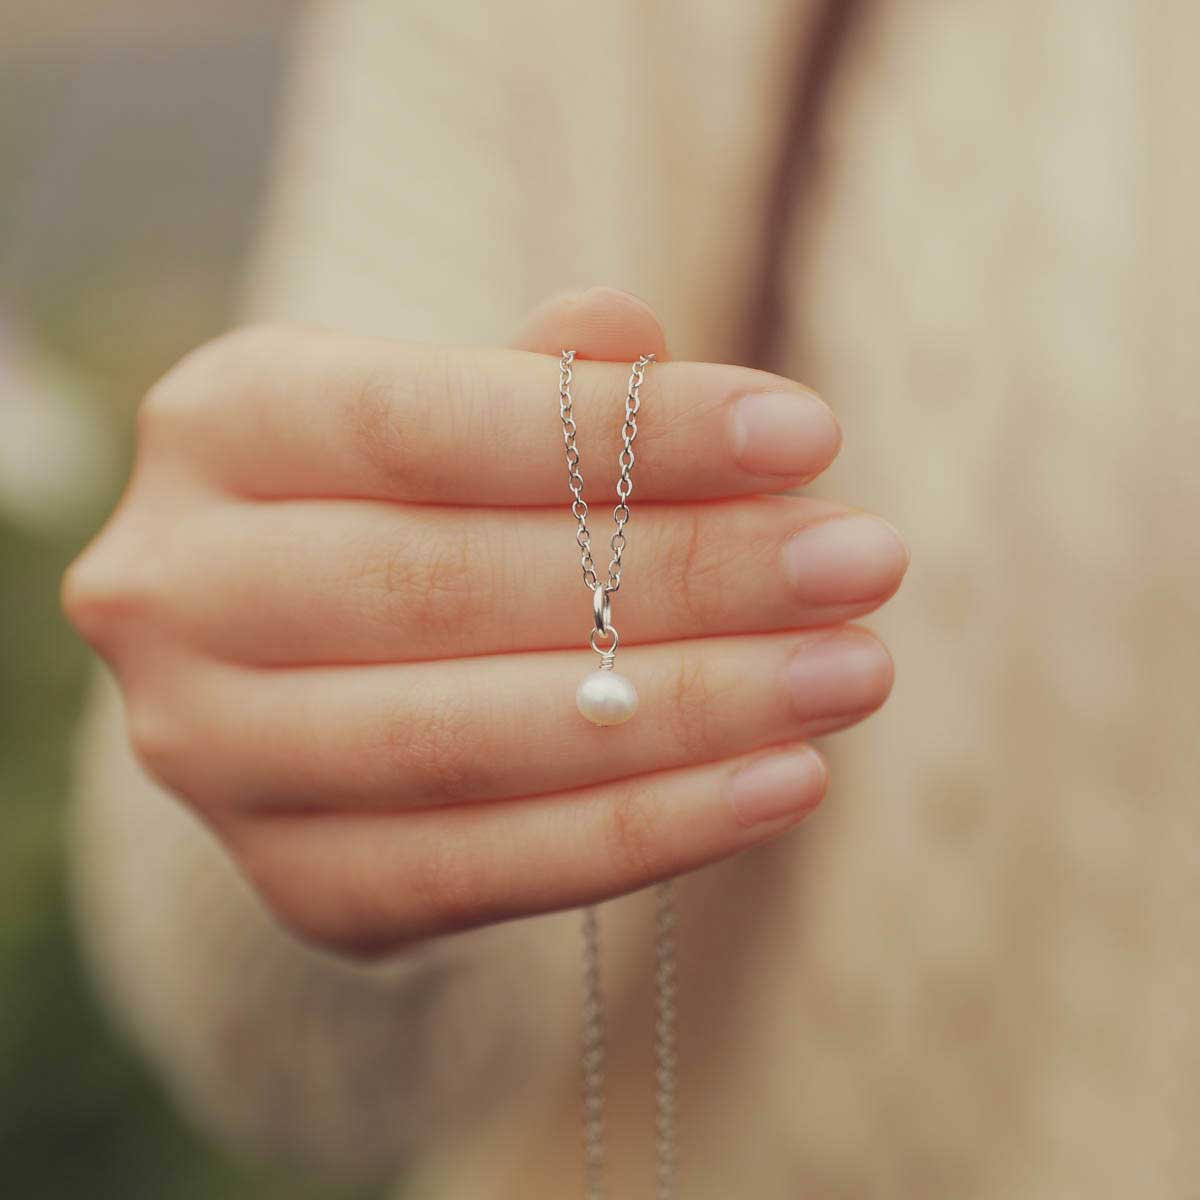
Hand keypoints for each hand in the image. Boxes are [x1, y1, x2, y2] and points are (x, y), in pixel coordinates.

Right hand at [63, 289, 906, 954]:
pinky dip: (645, 831)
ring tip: (850, 671)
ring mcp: (215, 756)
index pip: (425, 421)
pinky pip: (481, 870)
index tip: (809, 436)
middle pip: (451, 585)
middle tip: (863, 562)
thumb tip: (631, 333)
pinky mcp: (297, 882)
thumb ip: (533, 384)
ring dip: (690, 711)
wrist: (313, 661)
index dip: (624, 432)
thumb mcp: (451, 412)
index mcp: (220, 427)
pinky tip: (783, 783)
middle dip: (686, 576)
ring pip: (469, 740)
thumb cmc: (414, 504)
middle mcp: (178, 589)